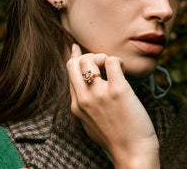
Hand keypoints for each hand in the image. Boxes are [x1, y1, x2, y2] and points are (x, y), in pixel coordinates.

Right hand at [66, 44, 159, 168]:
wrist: (132, 153)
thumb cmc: (114, 136)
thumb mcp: (89, 121)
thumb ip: (83, 102)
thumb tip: (82, 85)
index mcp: (76, 104)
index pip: (69, 71)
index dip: (74, 57)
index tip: (76, 48)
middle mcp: (84, 98)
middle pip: (75, 63)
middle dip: (87, 56)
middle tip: (101, 62)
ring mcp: (99, 94)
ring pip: (91, 60)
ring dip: (102, 57)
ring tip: (112, 66)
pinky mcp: (118, 90)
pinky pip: (112, 62)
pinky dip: (117, 60)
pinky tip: (122, 68)